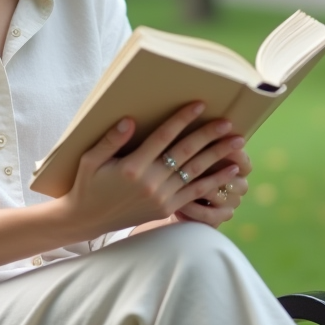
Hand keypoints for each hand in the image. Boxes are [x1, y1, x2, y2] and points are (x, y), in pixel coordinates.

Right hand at [58, 101, 242, 237]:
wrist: (87, 220)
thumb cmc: (87, 184)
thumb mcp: (90, 159)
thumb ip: (110, 140)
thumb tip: (130, 119)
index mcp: (131, 166)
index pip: (163, 137)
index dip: (182, 119)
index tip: (199, 105)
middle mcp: (149, 183)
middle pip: (185, 154)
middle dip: (208, 136)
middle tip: (227, 122)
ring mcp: (160, 198)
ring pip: (195, 172)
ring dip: (218, 156)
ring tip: (237, 143)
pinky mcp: (165, 209)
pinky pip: (195, 193)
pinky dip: (215, 182)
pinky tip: (231, 171)